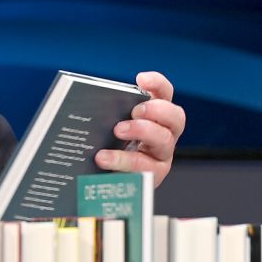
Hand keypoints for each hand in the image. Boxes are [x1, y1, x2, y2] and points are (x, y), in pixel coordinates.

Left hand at [94, 71, 185, 186]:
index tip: (141, 79)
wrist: (103, 182)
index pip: (165, 94)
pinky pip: (143, 167)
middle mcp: (165, 133)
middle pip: (175, 117)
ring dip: (142, 131)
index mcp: (155, 115)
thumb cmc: (108, 146)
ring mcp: (161, 155)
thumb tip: (87, 98)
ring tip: (118, 131)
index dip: (158, 84)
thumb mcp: (109, 125)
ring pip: (163, 140)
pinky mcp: (153, 175)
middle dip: (156, 110)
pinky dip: (123, 160)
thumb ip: (109, 112)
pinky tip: (103, 158)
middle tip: (135, 110)